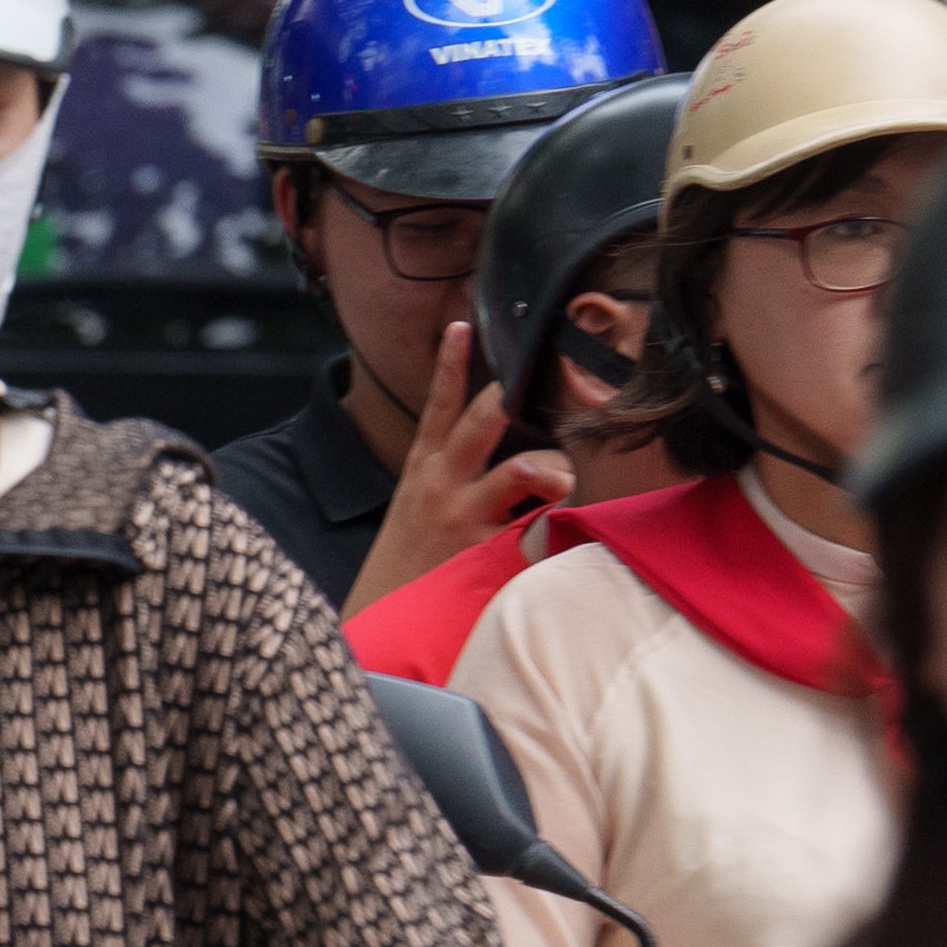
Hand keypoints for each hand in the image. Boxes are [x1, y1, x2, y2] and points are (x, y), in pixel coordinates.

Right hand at [347, 373, 561, 617]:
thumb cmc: (407, 564)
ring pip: (520, 468)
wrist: (379, 621)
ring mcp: (463, 517)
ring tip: (562, 478)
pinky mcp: (484, 554)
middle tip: (543, 377)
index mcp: (423, 469)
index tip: (463, 325)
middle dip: (513, 396)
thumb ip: (453, 478)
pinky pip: (535, 531)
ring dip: (550, 466)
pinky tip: (568, 533)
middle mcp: (441, 485)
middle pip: (484, 420)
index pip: (439, 406)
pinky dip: (556, 530)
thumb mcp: (415, 509)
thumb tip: (507, 455)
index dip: (450, 364)